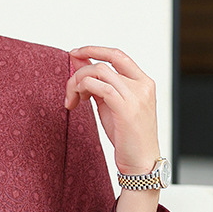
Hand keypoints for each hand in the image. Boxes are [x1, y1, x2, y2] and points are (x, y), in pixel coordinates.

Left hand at [65, 46, 160, 175]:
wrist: (141, 162)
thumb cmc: (127, 136)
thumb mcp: (112, 105)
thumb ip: (100, 85)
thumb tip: (81, 66)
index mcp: (143, 81)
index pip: (117, 55)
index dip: (94, 49)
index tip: (74, 53)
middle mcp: (142, 85)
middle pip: (103, 63)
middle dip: (79, 72)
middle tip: (69, 90)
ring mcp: (136, 95)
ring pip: (98, 72)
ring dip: (77, 83)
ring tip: (72, 100)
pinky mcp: (126, 108)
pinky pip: (99, 87)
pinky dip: (82, 89)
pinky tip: (76, 102)